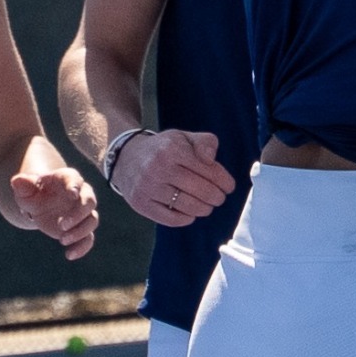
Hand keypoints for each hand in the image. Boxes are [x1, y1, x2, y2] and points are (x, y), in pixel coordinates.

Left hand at [12, 166, 99, 259]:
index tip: (72, 193)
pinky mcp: (81, 228)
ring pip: (92, 220)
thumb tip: (18, 181)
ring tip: (62, 240)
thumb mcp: (25, 190)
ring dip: (80, 231)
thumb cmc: (34, 193)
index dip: (75, 185)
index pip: (74, 179)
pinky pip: (89, 238)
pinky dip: (83, 247)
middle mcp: (80, 195)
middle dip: (78, 214)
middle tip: (62, 226)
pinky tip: (70, 255)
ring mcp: (83, 213)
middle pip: (89, 201)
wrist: (41, 206)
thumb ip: (23, 185)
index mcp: (66, 180)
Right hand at [112, 130, 235, 227]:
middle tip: (219, 198)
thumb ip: (206, 143)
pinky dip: (187, 218)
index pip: (209, 170)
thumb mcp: (184, 137)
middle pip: (201, 190)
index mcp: (173, 149)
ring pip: (189, 206)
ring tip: (207, 206)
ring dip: (204, 209)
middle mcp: (158, 168)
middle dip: (216, 197)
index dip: (224, 181)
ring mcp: (148, 187)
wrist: (126, 158)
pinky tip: (191, 213)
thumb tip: (211, 160)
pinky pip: (172, 219)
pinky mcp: (140, 203)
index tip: (229, 187)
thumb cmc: (164, 149)